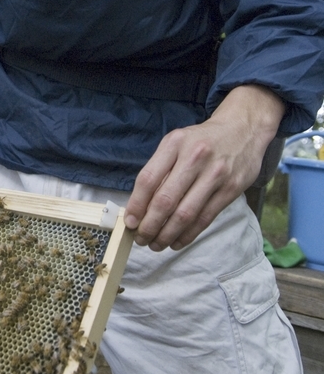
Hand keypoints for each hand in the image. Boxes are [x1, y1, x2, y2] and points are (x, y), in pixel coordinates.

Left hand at [124, 84, 284, 250]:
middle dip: (149, 226)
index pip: (148, 179)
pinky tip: (177, 242)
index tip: (130, 222)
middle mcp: (194, 157)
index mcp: (175, 144)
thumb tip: (139, 206)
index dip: (136, 205)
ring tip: (156, 244)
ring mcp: (215, 174)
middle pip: (165, 200)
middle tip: (141, 239)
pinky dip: (188, 234)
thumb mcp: (177, 143)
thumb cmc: (202, 140)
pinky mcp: (231, 189)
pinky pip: (205, 218)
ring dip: (167, 235)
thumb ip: (159, 169)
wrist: (243, 129)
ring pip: (185, 214)